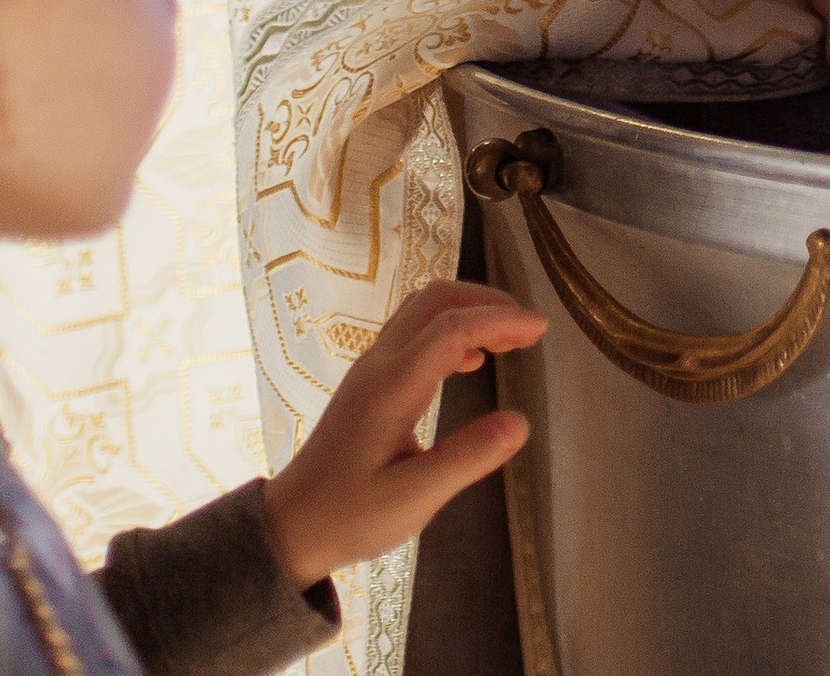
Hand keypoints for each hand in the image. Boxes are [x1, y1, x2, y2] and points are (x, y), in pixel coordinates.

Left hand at [260, 281, 546, 592]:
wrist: (288, 529)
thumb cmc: (348, 518)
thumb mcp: (412, 500)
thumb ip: (466, 459)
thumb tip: (520, 422)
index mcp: (391, 387)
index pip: (452, 329)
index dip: (501, 321)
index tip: (541, 330)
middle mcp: (378, 365)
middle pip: (435, 300)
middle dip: (487, 302)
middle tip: (528, 328)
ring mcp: (370, 369)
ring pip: (422, 309)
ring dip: (468, 310)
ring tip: (508, 338)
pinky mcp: (369, 382)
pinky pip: (414, 331)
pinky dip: (451, 328)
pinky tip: (470, 360)